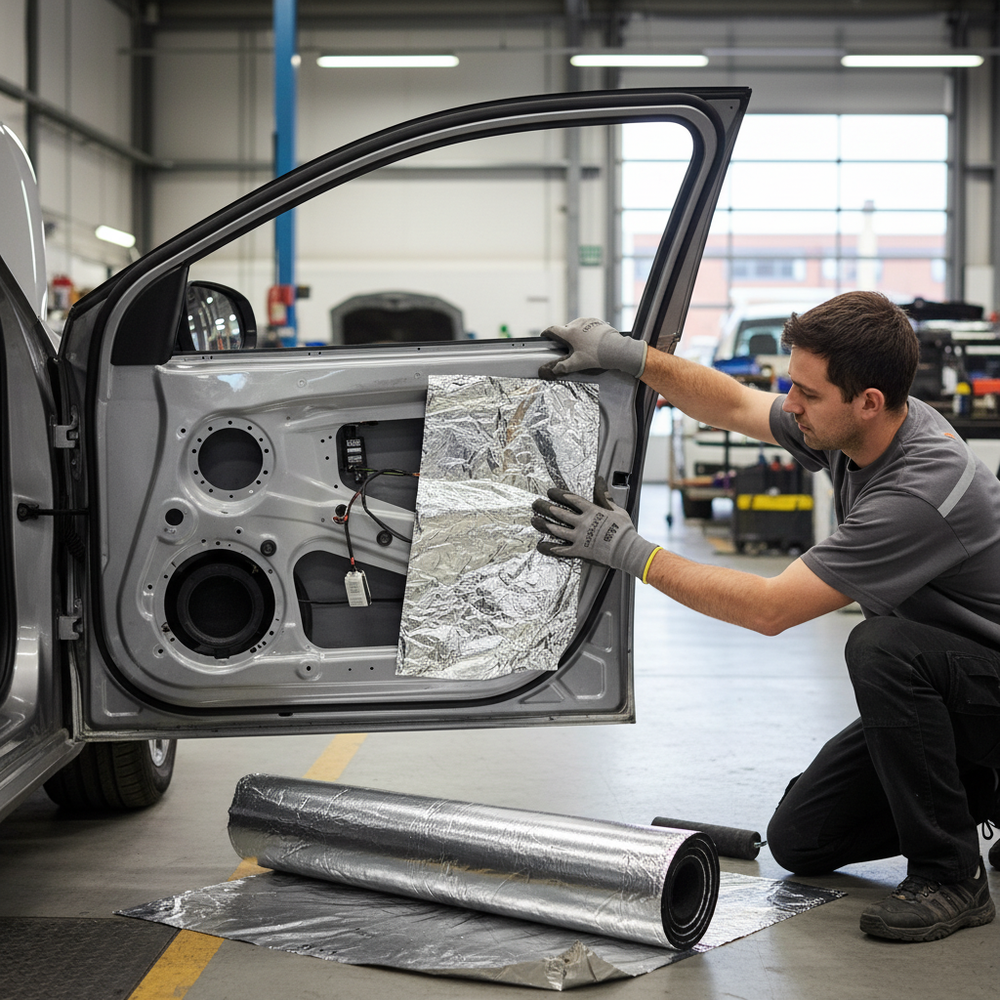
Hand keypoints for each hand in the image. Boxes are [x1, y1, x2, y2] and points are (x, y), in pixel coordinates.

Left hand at [531, 476, 659, 578]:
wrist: (626, 549)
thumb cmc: (623, 530)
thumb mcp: (616, 509)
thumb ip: (604, 497)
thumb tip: (600, 482)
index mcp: (591, 511)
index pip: (571, 499)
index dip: (559, 494)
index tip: (550, 491)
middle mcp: (582, 522)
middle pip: (559, 513)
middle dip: (545, 507)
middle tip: (536, 504)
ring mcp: (579, 537)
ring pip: (556, 530)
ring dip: (544, 524)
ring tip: (535, 520)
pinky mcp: (579, 550)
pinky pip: (561, 550)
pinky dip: (550, 548)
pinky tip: (541, 545)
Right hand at [538, 317, 646, 380]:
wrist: (614, 349)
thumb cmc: (595, 356)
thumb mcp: (577, 363)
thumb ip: (563, 367)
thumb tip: (554, 370)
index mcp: (569, 332)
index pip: (553, 329)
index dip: (547, 332)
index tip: (545, 335)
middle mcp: (577, 323)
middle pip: (565, 328)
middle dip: (564, 335)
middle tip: (566, 345)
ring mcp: (588, 321)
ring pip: (577, 325)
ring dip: (575, 332)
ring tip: (580, 343)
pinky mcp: (597, 321)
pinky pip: (587, 325)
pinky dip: (586, 330)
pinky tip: (590, 339)